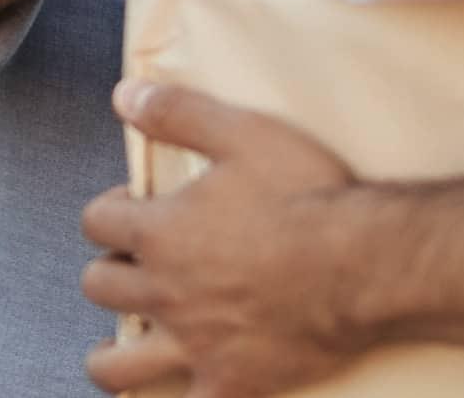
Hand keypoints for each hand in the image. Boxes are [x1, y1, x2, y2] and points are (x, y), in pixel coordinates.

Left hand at [81, 80, 369, 395]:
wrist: (365, 264)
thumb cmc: (310, 196)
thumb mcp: (244, 133)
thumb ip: (178, 113)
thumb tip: (124, 94)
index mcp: (161, 233)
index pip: (98, 222)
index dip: (109, 211)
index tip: (132, 207)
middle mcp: (165, 293)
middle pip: (100, 287)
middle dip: (110, 271)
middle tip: (136, 265)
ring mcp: (193, 345)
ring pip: (117, 364)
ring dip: (109, 354)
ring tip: (119, 345)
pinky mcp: (229, 383)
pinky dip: (178, 397)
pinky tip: (186, 389)